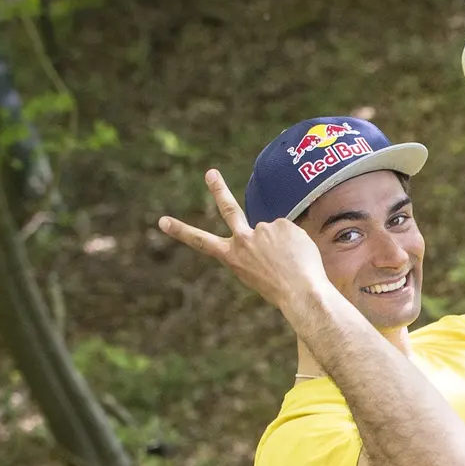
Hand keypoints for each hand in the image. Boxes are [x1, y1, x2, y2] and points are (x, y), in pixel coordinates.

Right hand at [158, 169, 331, 314]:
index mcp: (232, 257)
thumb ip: (253, 253)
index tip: (162, 221)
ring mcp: (262, 229)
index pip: (201, 241)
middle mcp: (243, 239)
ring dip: (284, 244)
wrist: (301, 292)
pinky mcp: (282, 223)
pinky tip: (298, 255)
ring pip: (274, 232)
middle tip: (211, 173)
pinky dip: (296, 242)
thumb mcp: (256, 274)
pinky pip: (291, 231)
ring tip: (290, 262)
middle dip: (218, 189)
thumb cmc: (281, 290)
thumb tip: (265, 236)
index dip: (181, 231)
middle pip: (228, 209)